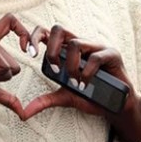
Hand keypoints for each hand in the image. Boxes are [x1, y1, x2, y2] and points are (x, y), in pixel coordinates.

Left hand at [24, 24, 140, 141]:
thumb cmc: (91, 96)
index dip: (35, 36)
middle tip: (54, 70)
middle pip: (59, 29)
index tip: (28, 52)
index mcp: (68, 49)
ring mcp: (97, 46)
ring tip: (74, 82)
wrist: (116, 106)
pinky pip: (95, 57)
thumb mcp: (65, 97)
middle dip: (51, 49)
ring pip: (75, 43)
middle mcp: (82, 43)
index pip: (48, 32)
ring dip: (71, 66)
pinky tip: (85, 85)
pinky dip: (87, 73)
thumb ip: (46, 100)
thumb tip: (24, 113)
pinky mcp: (112, 54)